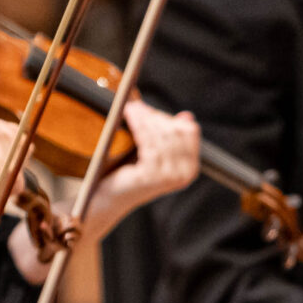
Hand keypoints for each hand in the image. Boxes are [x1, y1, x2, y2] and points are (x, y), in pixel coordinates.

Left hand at [82, 100, 201, 233]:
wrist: (111, 197)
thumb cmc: (130, 172)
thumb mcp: (154, 151)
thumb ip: (169, 136)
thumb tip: (187, 116)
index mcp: (191, 167)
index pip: (189, 131)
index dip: (168, 118)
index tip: (149, 110)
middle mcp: (186, 174)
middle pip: (175, 131)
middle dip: (154, 116)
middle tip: (134, 105)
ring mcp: (171, 176)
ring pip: (161, 136)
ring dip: (144, 119)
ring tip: (128, 108)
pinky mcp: (153, 176)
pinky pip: (149, 143)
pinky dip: (138, 126)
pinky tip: (128, 117)